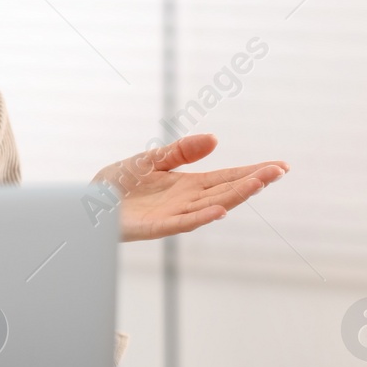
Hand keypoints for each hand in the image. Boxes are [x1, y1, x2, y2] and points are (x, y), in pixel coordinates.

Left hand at [92, 133, 287, 241]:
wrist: (86, 202)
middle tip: (278, 172)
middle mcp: (185, 201)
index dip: (253, 172)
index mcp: (188, 185)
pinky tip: (220, 211)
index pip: (227, 178)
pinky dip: (201, 217)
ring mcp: (172, 215)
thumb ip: (180, 151)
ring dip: (235, 197)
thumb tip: (213, 139)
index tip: (280, 166)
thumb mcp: (151, 160)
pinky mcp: (153, 227)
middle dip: (253, 182)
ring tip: (258, 184)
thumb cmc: (118, 183)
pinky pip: (181, 223)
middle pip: (226, 191)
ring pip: (210, 206)